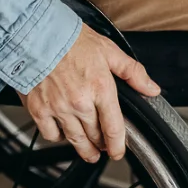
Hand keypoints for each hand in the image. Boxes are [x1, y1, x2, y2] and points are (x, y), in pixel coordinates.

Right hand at [19, 23, 160, 162]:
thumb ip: (133, 73)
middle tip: (103, 148)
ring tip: (88, 152)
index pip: (113, 127)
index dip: (118, 145)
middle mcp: (80, 102)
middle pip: (94, 136)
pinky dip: (58, 137)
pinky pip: (51, 134)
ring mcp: (58, 108)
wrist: (36, 35)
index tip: (118, 152)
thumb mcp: (110, 51)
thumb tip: (152, 89)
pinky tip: (64, 133)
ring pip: (74, 139)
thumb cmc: (72, 40)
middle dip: (101, 145)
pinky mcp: (39, 110)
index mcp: (101, 88)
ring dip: (83, 148)